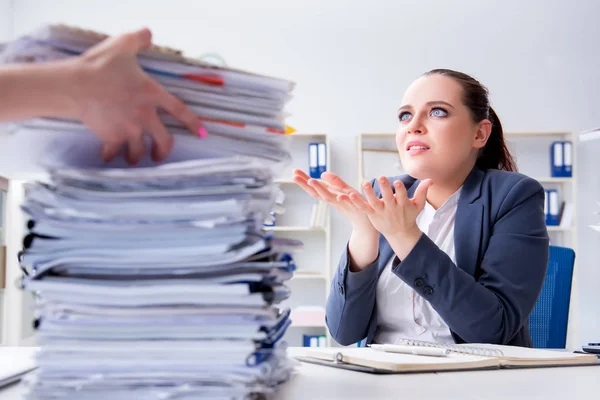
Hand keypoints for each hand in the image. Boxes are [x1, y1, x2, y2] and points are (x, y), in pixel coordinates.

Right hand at [71, 28, 204, 163]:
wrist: (76, 85)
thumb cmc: (100, 65)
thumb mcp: (124, 44)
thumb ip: (140, 38)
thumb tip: (148, 34)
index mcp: (152, 94)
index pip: (180, 110)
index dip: (193, 123)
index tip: (202, 133)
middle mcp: (145, 116)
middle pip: (164, 141)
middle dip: (163, 152)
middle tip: (159, 156)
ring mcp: (129, 129)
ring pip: (139, 151)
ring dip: (136, 156)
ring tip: (132, 157)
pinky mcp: (111, 137)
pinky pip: (114, 151)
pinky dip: (110, 154)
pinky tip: (107, 155)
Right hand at [292, 170, 374, 231]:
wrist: (368, 223)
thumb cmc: (355, 205)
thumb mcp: (344, 190)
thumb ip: (334, 182)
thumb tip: (322, 173)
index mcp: (331, 195)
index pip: (315, 187)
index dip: (304, 180)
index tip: (294, 171)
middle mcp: (334, 200)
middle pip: (317, 192)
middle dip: (306, 184)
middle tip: (294, 176)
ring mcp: (344, 205)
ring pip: (330, 198)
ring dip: (320, 189)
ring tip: (311, 181)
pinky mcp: (355, 208)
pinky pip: (349, 204)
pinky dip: (344, 200)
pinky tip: (339, 195)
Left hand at [349, 176, 432, 238]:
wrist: (400, 233)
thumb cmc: (409, 215)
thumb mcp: (418, 205)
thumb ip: (422, 192)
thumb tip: (430, 179)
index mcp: (403, 204)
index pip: (402, 196)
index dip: (400, 189)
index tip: (397, 182)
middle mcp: (392, 208)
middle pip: (388, 198)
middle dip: (385, 188)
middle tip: (381, 178)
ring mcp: (381, 212)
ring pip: (374, 202)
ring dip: (369, 193)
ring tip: (364, 183)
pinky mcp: (372, 215)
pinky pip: (364, 208)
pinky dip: (357, 202)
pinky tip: (350, 195)